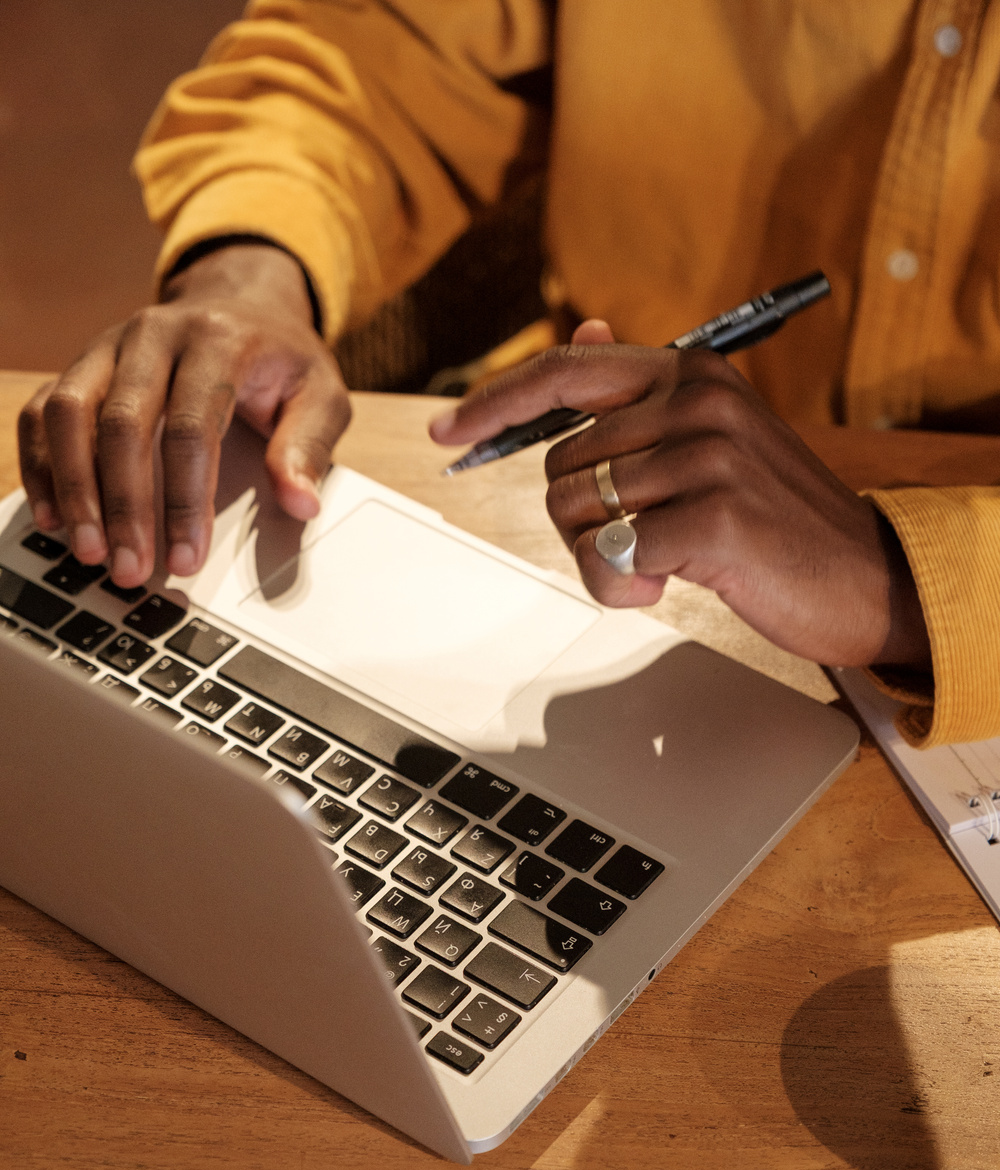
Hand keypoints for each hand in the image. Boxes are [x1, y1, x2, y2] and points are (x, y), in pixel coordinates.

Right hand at [17, 244, 349, 587]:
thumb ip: (309, 448)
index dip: (185, 500)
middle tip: (129, 568)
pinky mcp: (83, 364)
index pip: (193, 427)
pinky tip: (54, 515)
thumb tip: (300, 502)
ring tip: (88, 549)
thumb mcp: (320, 394)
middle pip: (123, 422)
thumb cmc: (281, 358)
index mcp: (217, 340)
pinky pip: (44, 410)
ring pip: (70, 412)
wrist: (243, 302)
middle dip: (124, 505)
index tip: (187, 558)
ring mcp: (110, 346)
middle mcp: (154, 334)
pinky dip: (42, 464)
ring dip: (74, 488)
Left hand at [430, 324, 930, 667]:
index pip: (566, 371)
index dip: (495, 402)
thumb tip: (587, 325)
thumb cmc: (776, 518)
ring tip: (667, 563)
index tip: (448, 431)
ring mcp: (708, 456)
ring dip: (604, 560)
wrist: (866, 577)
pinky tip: (670, 586)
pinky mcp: (713, 517)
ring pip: (576, 514)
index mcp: (692, 372)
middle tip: (642, 540)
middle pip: (560, 463)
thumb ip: (644, 398)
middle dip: (580, 518)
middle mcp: (698, 401)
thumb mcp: (714, 439)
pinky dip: (623, 588)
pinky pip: (609, 559)